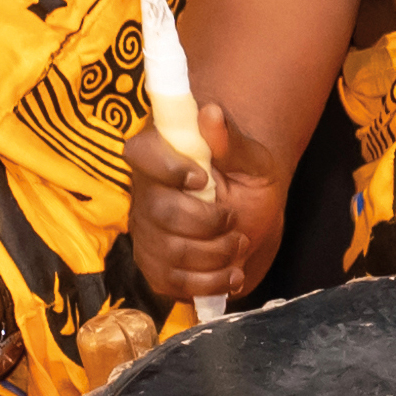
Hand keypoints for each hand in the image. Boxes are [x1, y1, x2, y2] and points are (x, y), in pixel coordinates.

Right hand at [126, 100, 286, 302]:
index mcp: (162, 153)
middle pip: (160, 213)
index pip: (142, 153)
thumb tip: (211, 111)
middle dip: (208, 223)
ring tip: (238, 244)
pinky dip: (209, 283)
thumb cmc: (248, 180)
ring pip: (169, 252)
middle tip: (235, 220)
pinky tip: (231, 274)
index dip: (168, 168)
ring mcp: (146, 231)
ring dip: (215, 255)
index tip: (202, 178)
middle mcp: (145, 192)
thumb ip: (232, 140)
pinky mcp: (155, 265)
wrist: (253, 218)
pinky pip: (171, 283)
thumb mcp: (253, 158)